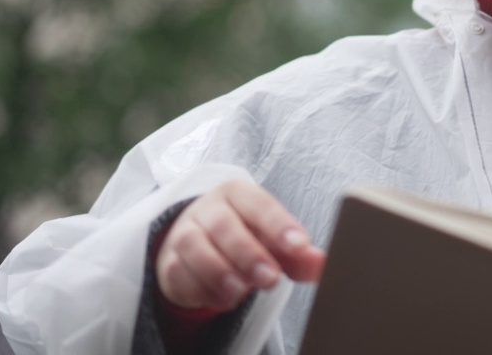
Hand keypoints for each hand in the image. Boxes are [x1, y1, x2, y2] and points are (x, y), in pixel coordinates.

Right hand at [156, 180, 325, 310]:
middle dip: (249, 254)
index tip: (298, 245)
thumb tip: (321, 265)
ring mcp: (184, 232)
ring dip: (220, 272)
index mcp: (239, 194)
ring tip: (242, 291)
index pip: (260, 204)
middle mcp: (209, 208)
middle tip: (270, 278)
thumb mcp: (274, 241)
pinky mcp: (169, 260)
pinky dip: (201, 288)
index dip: (279, 224)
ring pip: (195, 246)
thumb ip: (298, 254)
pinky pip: (179, 272)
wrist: (199, 244)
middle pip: (225, 225)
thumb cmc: (245, 235)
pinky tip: (223, 298)